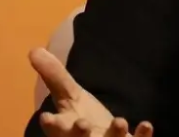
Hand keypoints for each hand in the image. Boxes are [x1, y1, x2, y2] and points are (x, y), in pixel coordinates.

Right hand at [29, 48, 153, 136]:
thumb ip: (55, 76)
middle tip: (82, 124)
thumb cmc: (83, 120)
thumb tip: (34, 50)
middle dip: (78, 135)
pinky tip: (145, 124)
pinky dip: (141, 136)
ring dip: (114, 134)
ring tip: (119, 121)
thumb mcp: (69, 96)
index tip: (47, 117)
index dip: (52, 124)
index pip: (55, 128)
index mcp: (66, 129)